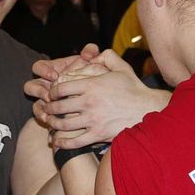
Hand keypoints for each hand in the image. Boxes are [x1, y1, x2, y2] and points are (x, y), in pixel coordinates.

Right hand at [25, 44, 100, 124]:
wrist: (96, 96)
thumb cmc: (92, 75)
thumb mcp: (92, 61)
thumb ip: (90, 52)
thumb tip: (87, 53)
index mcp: (51, 70)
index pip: (38, 67)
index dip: (43, 70)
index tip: (54, 76)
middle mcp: (45, 85)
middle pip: (30, 86)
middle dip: (39, 91)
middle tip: (50, 96)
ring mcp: (46, 99)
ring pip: (34, 102)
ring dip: (40, 107)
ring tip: (49, 111)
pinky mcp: (50, 111)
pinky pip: (40, 114)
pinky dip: (43, 117)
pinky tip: (49, 120)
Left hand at [46, 50, 171, 147]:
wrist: (147, 110)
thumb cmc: (134, 89)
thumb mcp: (122, 68)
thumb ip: (107, 57)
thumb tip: (94, 53)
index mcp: (91, 85)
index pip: (61, 88)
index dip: (52, 91)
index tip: (51, 94)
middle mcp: (89, 103)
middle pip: (58, 106)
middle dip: (49, 108)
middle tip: (47, 109)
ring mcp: (92, 120)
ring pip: (63, 124)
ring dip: (52, 124)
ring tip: (50, 123)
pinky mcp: (97, 135)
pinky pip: (74, 141)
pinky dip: (62, 142)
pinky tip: (58, 141)